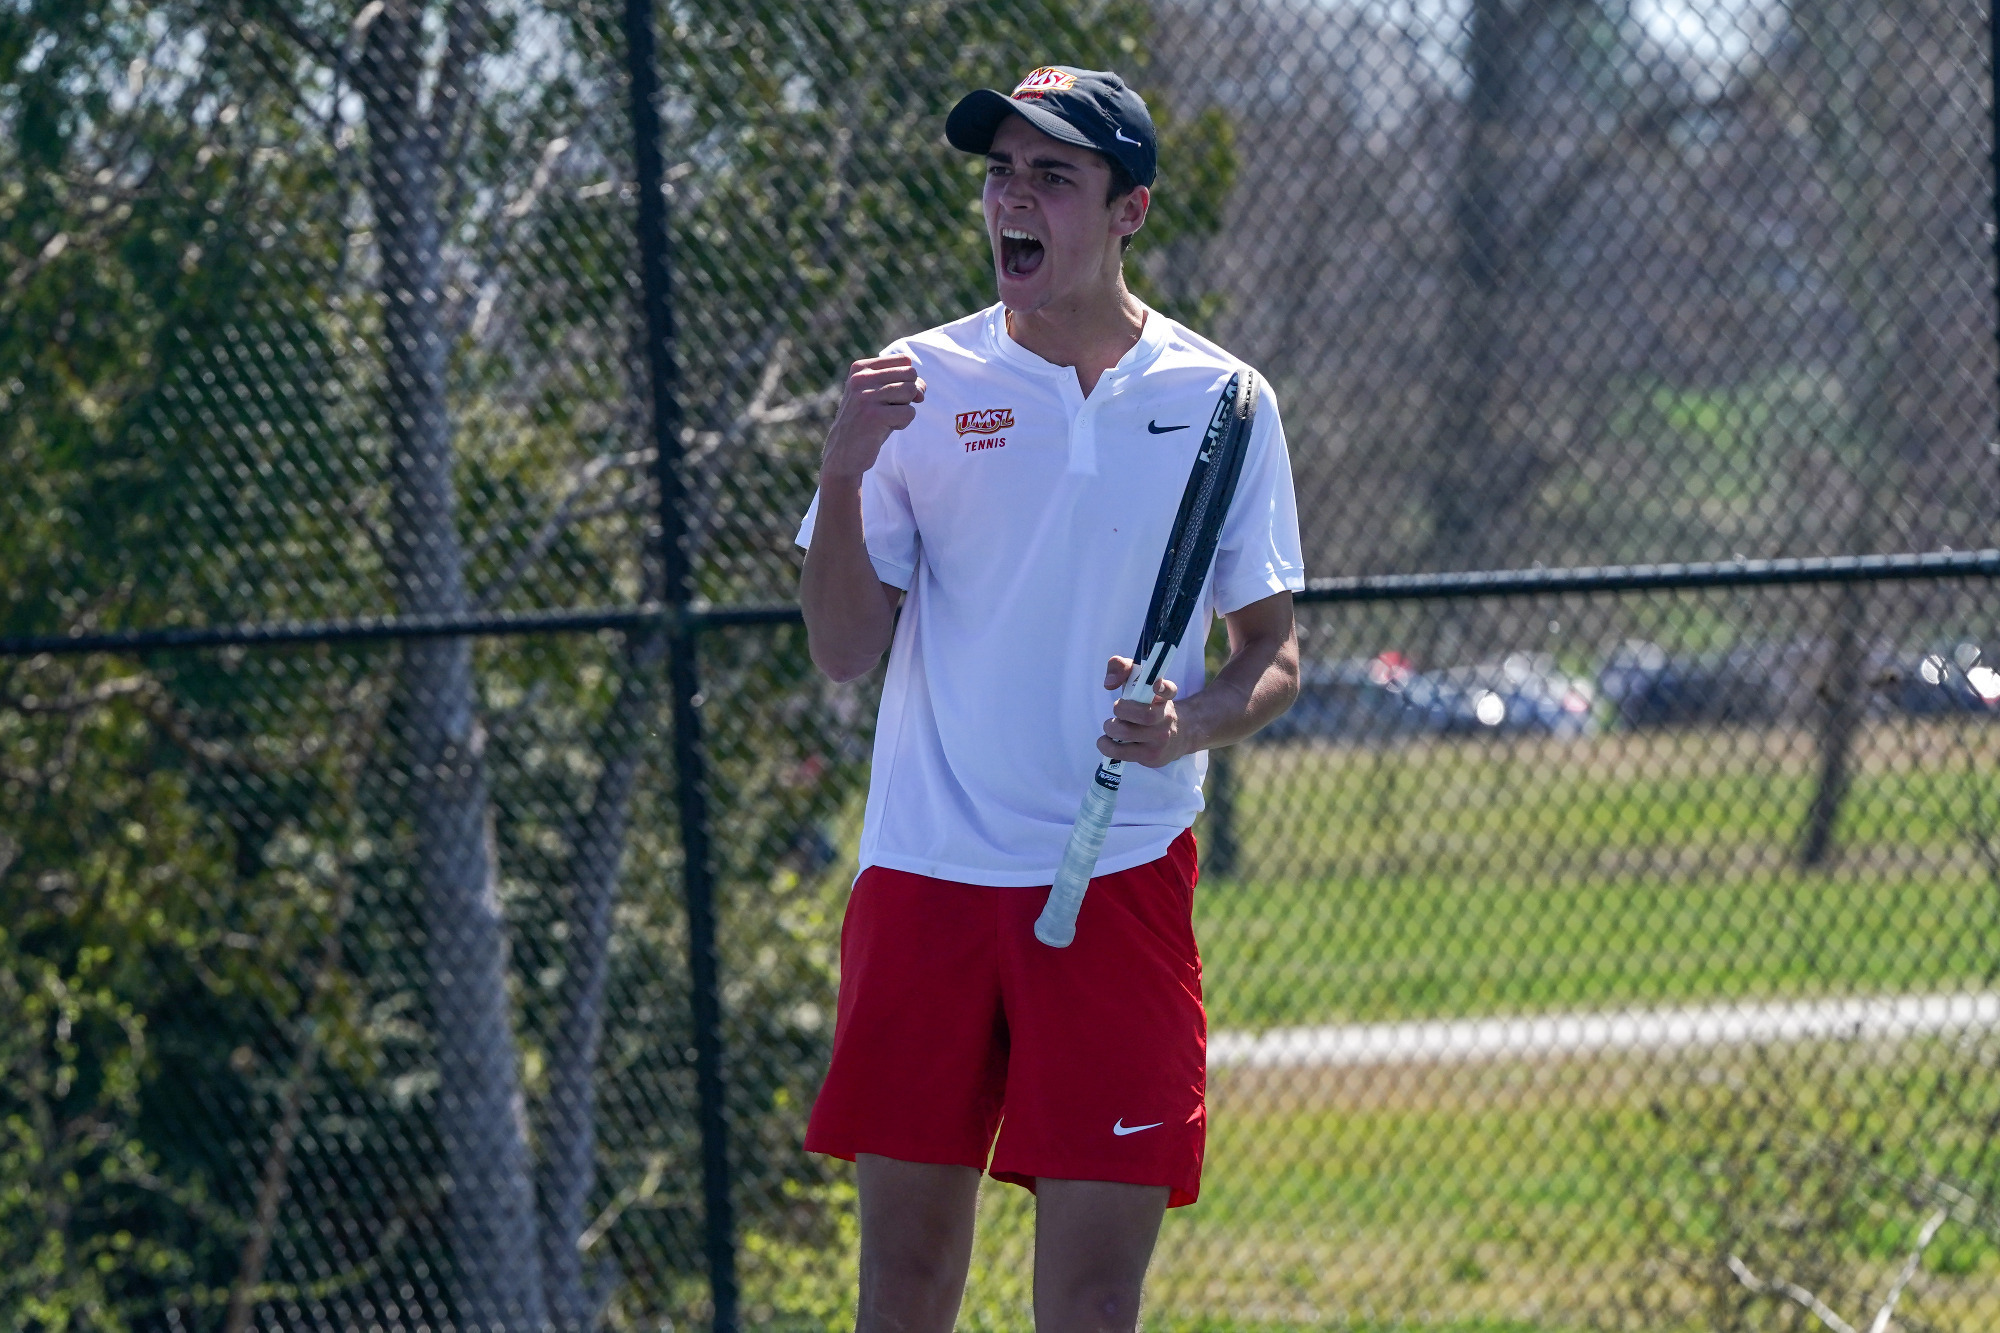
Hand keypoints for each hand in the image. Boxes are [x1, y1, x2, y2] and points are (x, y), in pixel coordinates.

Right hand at [821, 354, 926, 481]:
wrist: (843, 454)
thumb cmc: (867, 423)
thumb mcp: (881, 396)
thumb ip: (903, 383)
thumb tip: (922, 388)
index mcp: (860, 368)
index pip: (904, 361)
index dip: (907, 380)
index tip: (891, 396)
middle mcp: (861, 378)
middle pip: (910, 374)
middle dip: (908, 395)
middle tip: (889, 410)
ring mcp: (866, 396)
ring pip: (911, 391)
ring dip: (904, 409)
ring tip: (886, 419)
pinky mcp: (874, 416)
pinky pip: (909, 412)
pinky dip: (902, 423)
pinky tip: (884, 429)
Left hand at [1097, 655, 1185, 767]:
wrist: (1178, 736)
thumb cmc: (1150, 706)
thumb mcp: (1141, 683)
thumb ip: (1123, 669)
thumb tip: (1109, 682)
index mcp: (1164, 697)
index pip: (1169, 690)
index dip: (1163, 687)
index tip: (1156, 685)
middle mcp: (1166, 717)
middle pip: (1145, 714)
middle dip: (1122, 709)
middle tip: (1117, 709)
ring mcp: (1160, 739)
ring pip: (1128, 733)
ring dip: (1111, 727)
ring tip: (1110, 726)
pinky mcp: (1151, 756)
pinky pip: (1122, 753)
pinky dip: (1107, 746)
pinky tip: (1105, 741)